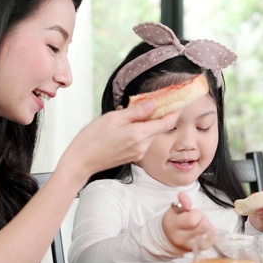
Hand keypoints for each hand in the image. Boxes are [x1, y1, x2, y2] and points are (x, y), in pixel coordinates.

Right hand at [57, 100, 179, 182]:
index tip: (181, 100)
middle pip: (161, 128)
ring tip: (136, 110)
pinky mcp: (133, 156)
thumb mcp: (113, 118)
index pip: (167, 122)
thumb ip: (136, 111)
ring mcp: (138, 153)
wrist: (81, 162)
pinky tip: (128, 123)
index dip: (176, 111)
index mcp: (139, 135)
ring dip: (150, 122)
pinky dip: (142, 130)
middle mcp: (142, 146)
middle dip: (162, 114)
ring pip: (152, 133)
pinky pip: (143, 140)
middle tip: (160, 100)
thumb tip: (154, 103)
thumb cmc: (92, 139)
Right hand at [162, 191, 214, 251]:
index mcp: (173, 225)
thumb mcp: (175, 209)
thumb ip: (182, 201)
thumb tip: (183, 195)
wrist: (169, 238)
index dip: (196, 213)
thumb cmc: (174, 221)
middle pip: (203, 226)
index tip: (191, 213)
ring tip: (199, 225)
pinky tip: (204, 231)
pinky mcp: (197, 250)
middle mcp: (181, 238)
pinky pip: (212, 240)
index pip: (193, 219)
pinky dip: (211, 234)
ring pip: (209, 233)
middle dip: (203, 218)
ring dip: (207, 226)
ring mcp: (189, 246)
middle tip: (196, 218)